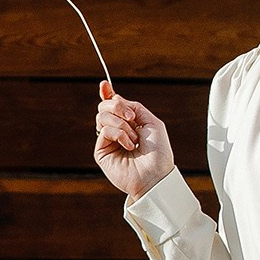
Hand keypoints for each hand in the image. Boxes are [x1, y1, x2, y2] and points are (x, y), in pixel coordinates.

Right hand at [93, 85, 175, 201]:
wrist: (156, 175)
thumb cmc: (158, 152)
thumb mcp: (152, 122)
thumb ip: (135, 107)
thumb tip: (116, 98)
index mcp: (129, 124)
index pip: (113, 106)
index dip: (107, 94)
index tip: (104, 84)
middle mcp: (116, 131)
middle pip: (104, 107)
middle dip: (117, 106)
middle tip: (131, 117)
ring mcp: (108, 141)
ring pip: (102, 116)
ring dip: (121, 123)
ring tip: (133, 139)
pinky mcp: (101, 151)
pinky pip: (104, 130)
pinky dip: (119, 134)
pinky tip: (129, 146)